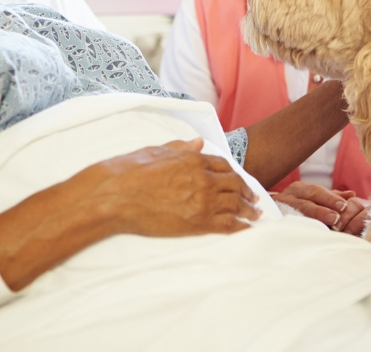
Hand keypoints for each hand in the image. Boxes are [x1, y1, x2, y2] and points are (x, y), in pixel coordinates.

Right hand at [76, 138, 260, 236]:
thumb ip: (180, 147)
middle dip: (247, 192)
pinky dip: (241, 226)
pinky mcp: (197, 222)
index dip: (234, 174)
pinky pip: (227, 225)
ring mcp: (202, 201)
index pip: (223, 165)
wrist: (114, 196)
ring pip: (235, 205)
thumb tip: (198, 142)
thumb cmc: (128, 171)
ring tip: (256, 215)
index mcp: (192, 159)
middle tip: (255, 199)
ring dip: (249, 210)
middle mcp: (202, 179)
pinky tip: (247, 229)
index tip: (240, 180)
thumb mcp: (156, 150)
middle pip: (234, 185)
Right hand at [271, 182, 368, 235]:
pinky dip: (295, 228)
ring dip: (311, 219)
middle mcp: (288, 196)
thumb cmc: (297, 206)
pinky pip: (284, 224)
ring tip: (326, 225)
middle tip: (336, 217)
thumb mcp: (314, 198)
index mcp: (299, 190)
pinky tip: (306, 234)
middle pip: (306, 202)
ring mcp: (278, 209)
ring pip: (295, 213)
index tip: (344, 205)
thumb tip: (351, 195)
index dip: (330, 198)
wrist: (269, 214)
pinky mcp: (273, 221)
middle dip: (322, 209)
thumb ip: (332, 197)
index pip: (316, 192)